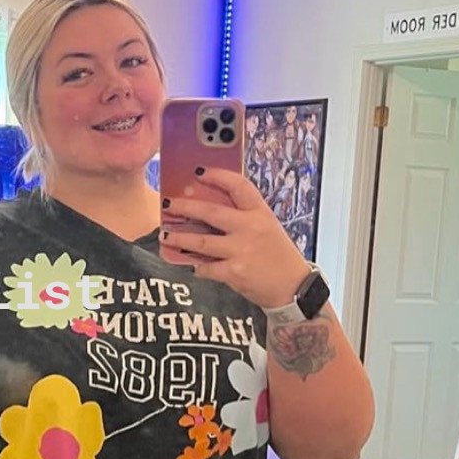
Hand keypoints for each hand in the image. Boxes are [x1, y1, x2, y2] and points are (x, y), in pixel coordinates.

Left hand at [159, 167, 312, 309]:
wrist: (294, 287)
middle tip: (168, 204)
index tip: (199, 172)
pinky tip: (193, 266)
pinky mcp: (234, 272)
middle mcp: (250, 227)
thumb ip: (244, 218)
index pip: (238, 186)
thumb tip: (209, 213)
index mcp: (260, 213)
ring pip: (201, 241)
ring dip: (180, 238)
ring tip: (165, 235)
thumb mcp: (267, 228)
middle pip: (211, 212)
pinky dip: (198, 267)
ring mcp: (241, 250)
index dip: (217, 176)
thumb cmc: (278, 256)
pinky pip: (206, 267)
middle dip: (185, 207)